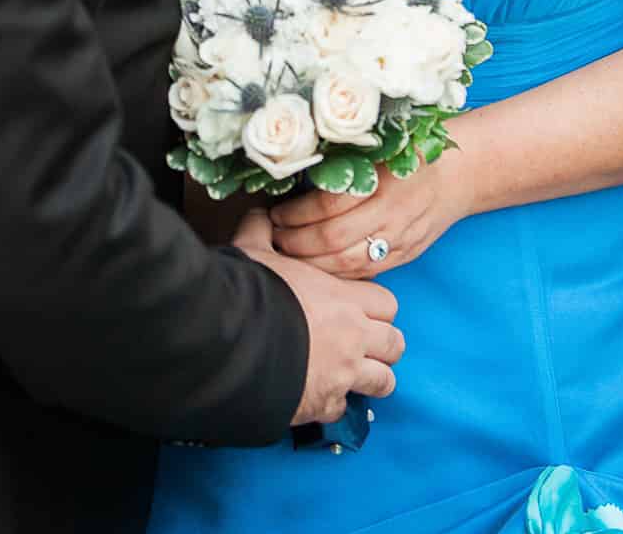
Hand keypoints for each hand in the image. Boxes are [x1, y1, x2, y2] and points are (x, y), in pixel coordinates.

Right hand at [232, 208, 402, 425]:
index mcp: (345, 299)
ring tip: (356, 376)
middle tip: (366, 346)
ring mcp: (343, 374)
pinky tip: (319, 397)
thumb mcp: (254, 253)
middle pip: (395, 344)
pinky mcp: (323, 404)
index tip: (360, 311)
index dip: (376, 308)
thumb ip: (263, 232)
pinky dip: (334, 405)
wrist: (228, 346)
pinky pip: (343, 408)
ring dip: (372, 378)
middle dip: (384, 346)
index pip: (387, 304)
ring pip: (384, 381)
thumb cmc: (248, 295)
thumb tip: (261, 213)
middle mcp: (354, 337)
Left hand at [271, 153, 473, 278]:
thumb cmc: (416, 152)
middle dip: (295, 242)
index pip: (328, 206)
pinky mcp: (405, 256)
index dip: (295, 213)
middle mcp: (393, 214)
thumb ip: (346, 162)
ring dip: (310, 263)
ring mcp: (400, 239)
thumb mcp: (382, 146)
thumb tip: (294, 176)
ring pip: (346, 263)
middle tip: (274, 238)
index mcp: (384, 181)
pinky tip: (317, 267)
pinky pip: (364, 272)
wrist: (462, 173)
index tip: (275, 212)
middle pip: (332, 239)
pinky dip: (335, 273)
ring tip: (289, 254)